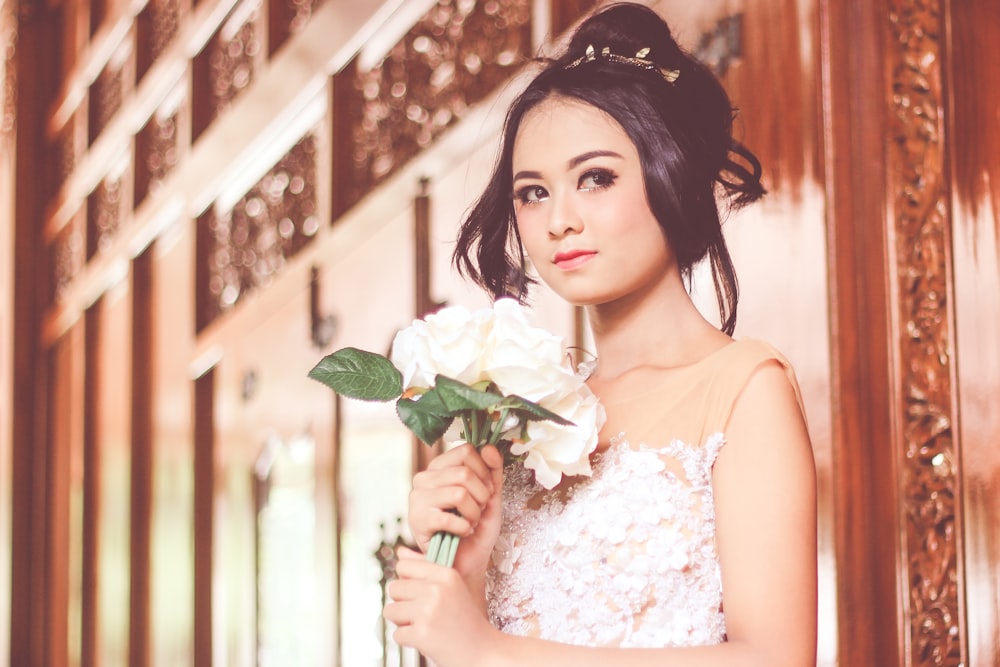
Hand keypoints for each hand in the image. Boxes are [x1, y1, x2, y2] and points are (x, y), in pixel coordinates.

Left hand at [385, 547, 501, 666]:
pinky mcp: (422, 633)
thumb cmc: (466, 622)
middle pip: (394, 588)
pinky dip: (408, 641)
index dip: (406, 581)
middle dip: (402, 603)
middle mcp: (437, 589)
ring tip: (424, 627)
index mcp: (446, 574)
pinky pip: (397, 634)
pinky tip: (427, 640)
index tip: (419, 593)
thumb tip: (399, 552)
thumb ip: (426, 571)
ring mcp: (428, 611)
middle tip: (423, 615)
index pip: (404, 565)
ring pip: (390, 611)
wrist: (484, 652)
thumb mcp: (453, 589)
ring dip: (402, 623)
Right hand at [408, 443, 503, 578]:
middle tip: (478, 511)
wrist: (466, 563)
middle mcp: (424, 478)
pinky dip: (464, 528)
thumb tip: (490, 447)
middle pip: (464, 473)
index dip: (484, 472)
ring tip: (470, 522)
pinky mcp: (417, 520)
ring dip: (474, 513)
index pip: (467, 451)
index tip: (486, 491)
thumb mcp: (491, 496)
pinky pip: (450, 516)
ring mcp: (417, 498)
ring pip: (459, 493)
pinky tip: (462, 533)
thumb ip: (493, 470)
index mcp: (440, 467)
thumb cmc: (476, 528)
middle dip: (481, 496)